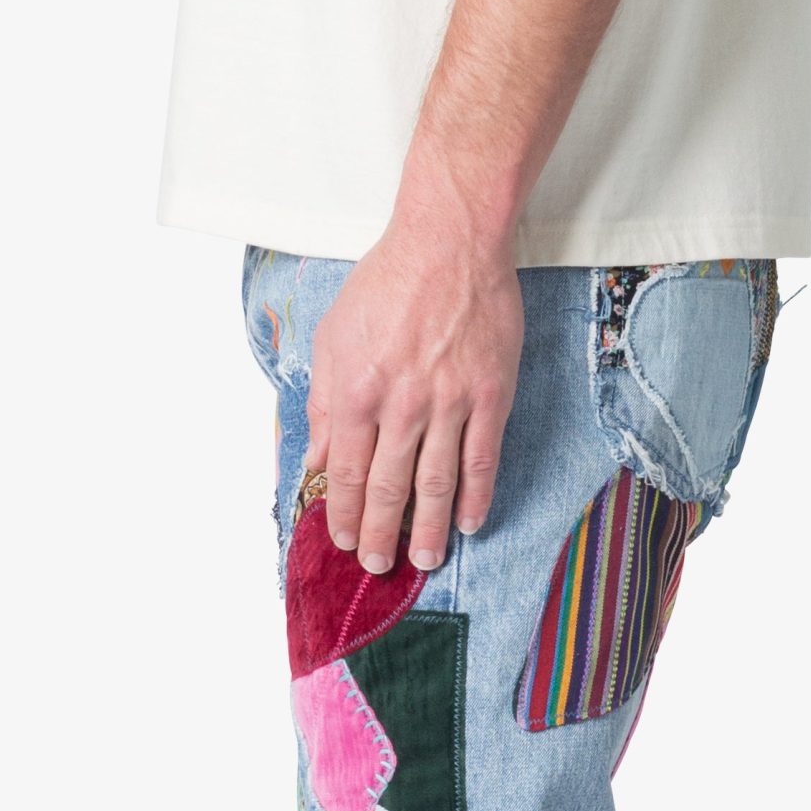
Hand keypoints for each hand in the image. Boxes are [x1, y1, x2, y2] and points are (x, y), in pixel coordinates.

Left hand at [304, 216, 522, 574]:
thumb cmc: (387, 285)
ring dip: (430, 530)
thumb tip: (320, 461)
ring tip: (425, 560)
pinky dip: (477, 497)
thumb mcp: (333, 338)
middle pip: (389, 488)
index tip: (344, 540)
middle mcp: (402, 404)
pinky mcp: (490, 395)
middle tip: (379, 567)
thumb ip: (326, 405)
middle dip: (380, 535)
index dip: (345, 513)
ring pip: (437, 484)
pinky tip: (471, 522)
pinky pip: (482, 459)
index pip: (348, 472)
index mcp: (358, 391)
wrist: (449, 243)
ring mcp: (449, 403)